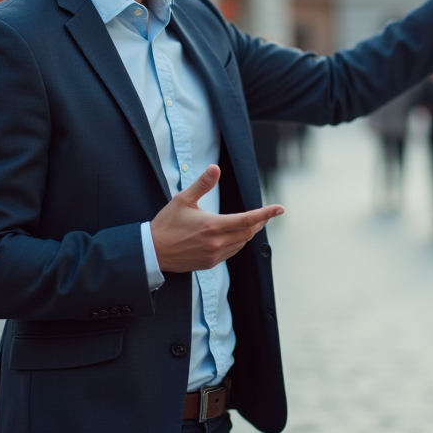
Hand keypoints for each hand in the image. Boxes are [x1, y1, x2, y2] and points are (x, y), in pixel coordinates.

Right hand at [149, 165, 282, 272]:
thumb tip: (215, 168)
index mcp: (212, 225)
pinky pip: (231, 252)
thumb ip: (202, 184)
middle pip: (248, 232)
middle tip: (267, 214)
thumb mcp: (182, 200)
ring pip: (241, 243)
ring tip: (253, 223)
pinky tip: (235, 235)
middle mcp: (216, 242)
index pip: (247, 219)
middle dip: (260, 222)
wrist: (151, 252)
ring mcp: (214, 255)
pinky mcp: (210, 263)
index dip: (266, 214)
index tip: (280, 209)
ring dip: (249, 233)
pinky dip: (238, 242)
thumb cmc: (166, 224)